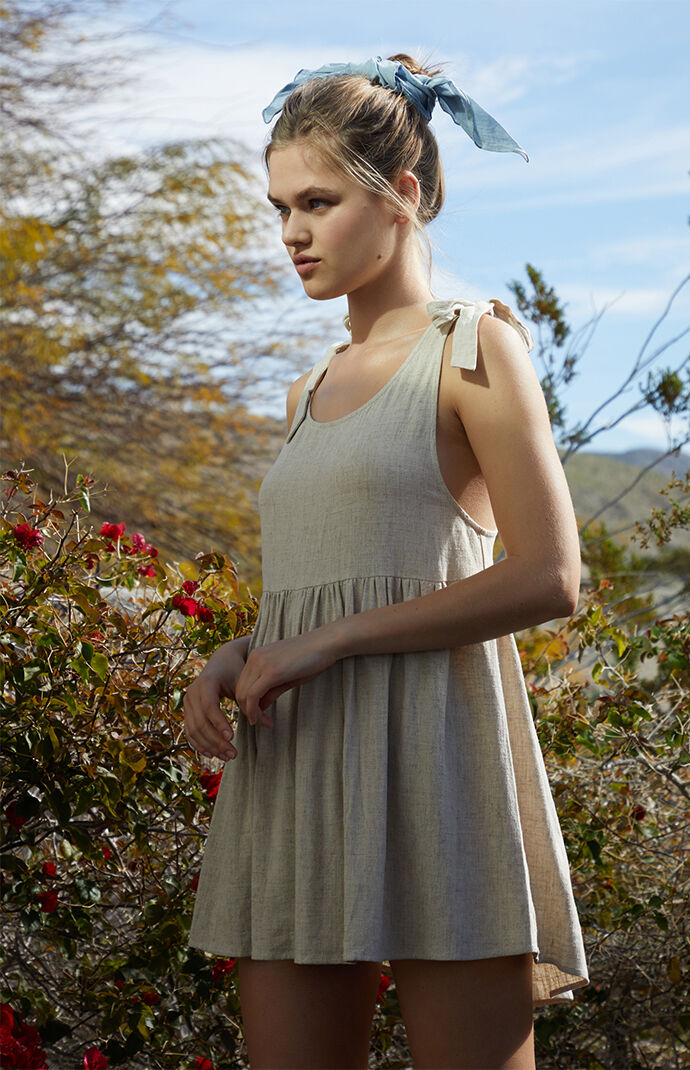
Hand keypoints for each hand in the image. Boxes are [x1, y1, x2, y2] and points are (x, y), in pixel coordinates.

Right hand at [184, 638, 250, 759]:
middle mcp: (192, 692)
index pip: (209, 707)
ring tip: (227, 757)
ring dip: (209, 746)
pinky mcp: (187, 711)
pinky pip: (189, 732)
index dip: (219, 723)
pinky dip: (199, 744)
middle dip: (216, 741)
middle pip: (200, 722)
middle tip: (233, 754)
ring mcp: (187, 702)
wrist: (222, 661)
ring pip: (193, 730)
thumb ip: (254, 703)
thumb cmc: (235, 671)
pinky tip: (212, 754)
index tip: (232, 737)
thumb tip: (269, 725)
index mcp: (206, 682)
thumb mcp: (245, 683)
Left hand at [234, 629, 337, 725]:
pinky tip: (262, 720)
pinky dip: (254, 711)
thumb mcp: (287, 676)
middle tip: (260, 723)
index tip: (258, 716)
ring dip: (251, 713)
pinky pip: (253, 695)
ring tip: (262, 723)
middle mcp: (254, 658)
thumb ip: (271, 690)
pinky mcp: (271, 672)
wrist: (325, 643)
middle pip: (240, 690)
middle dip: (247, 710)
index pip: (242, 684)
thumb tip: (261, 706)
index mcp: (256, 656)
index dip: (247, 703)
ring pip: (244, 694)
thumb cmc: (311, 658)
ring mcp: (261, 663)